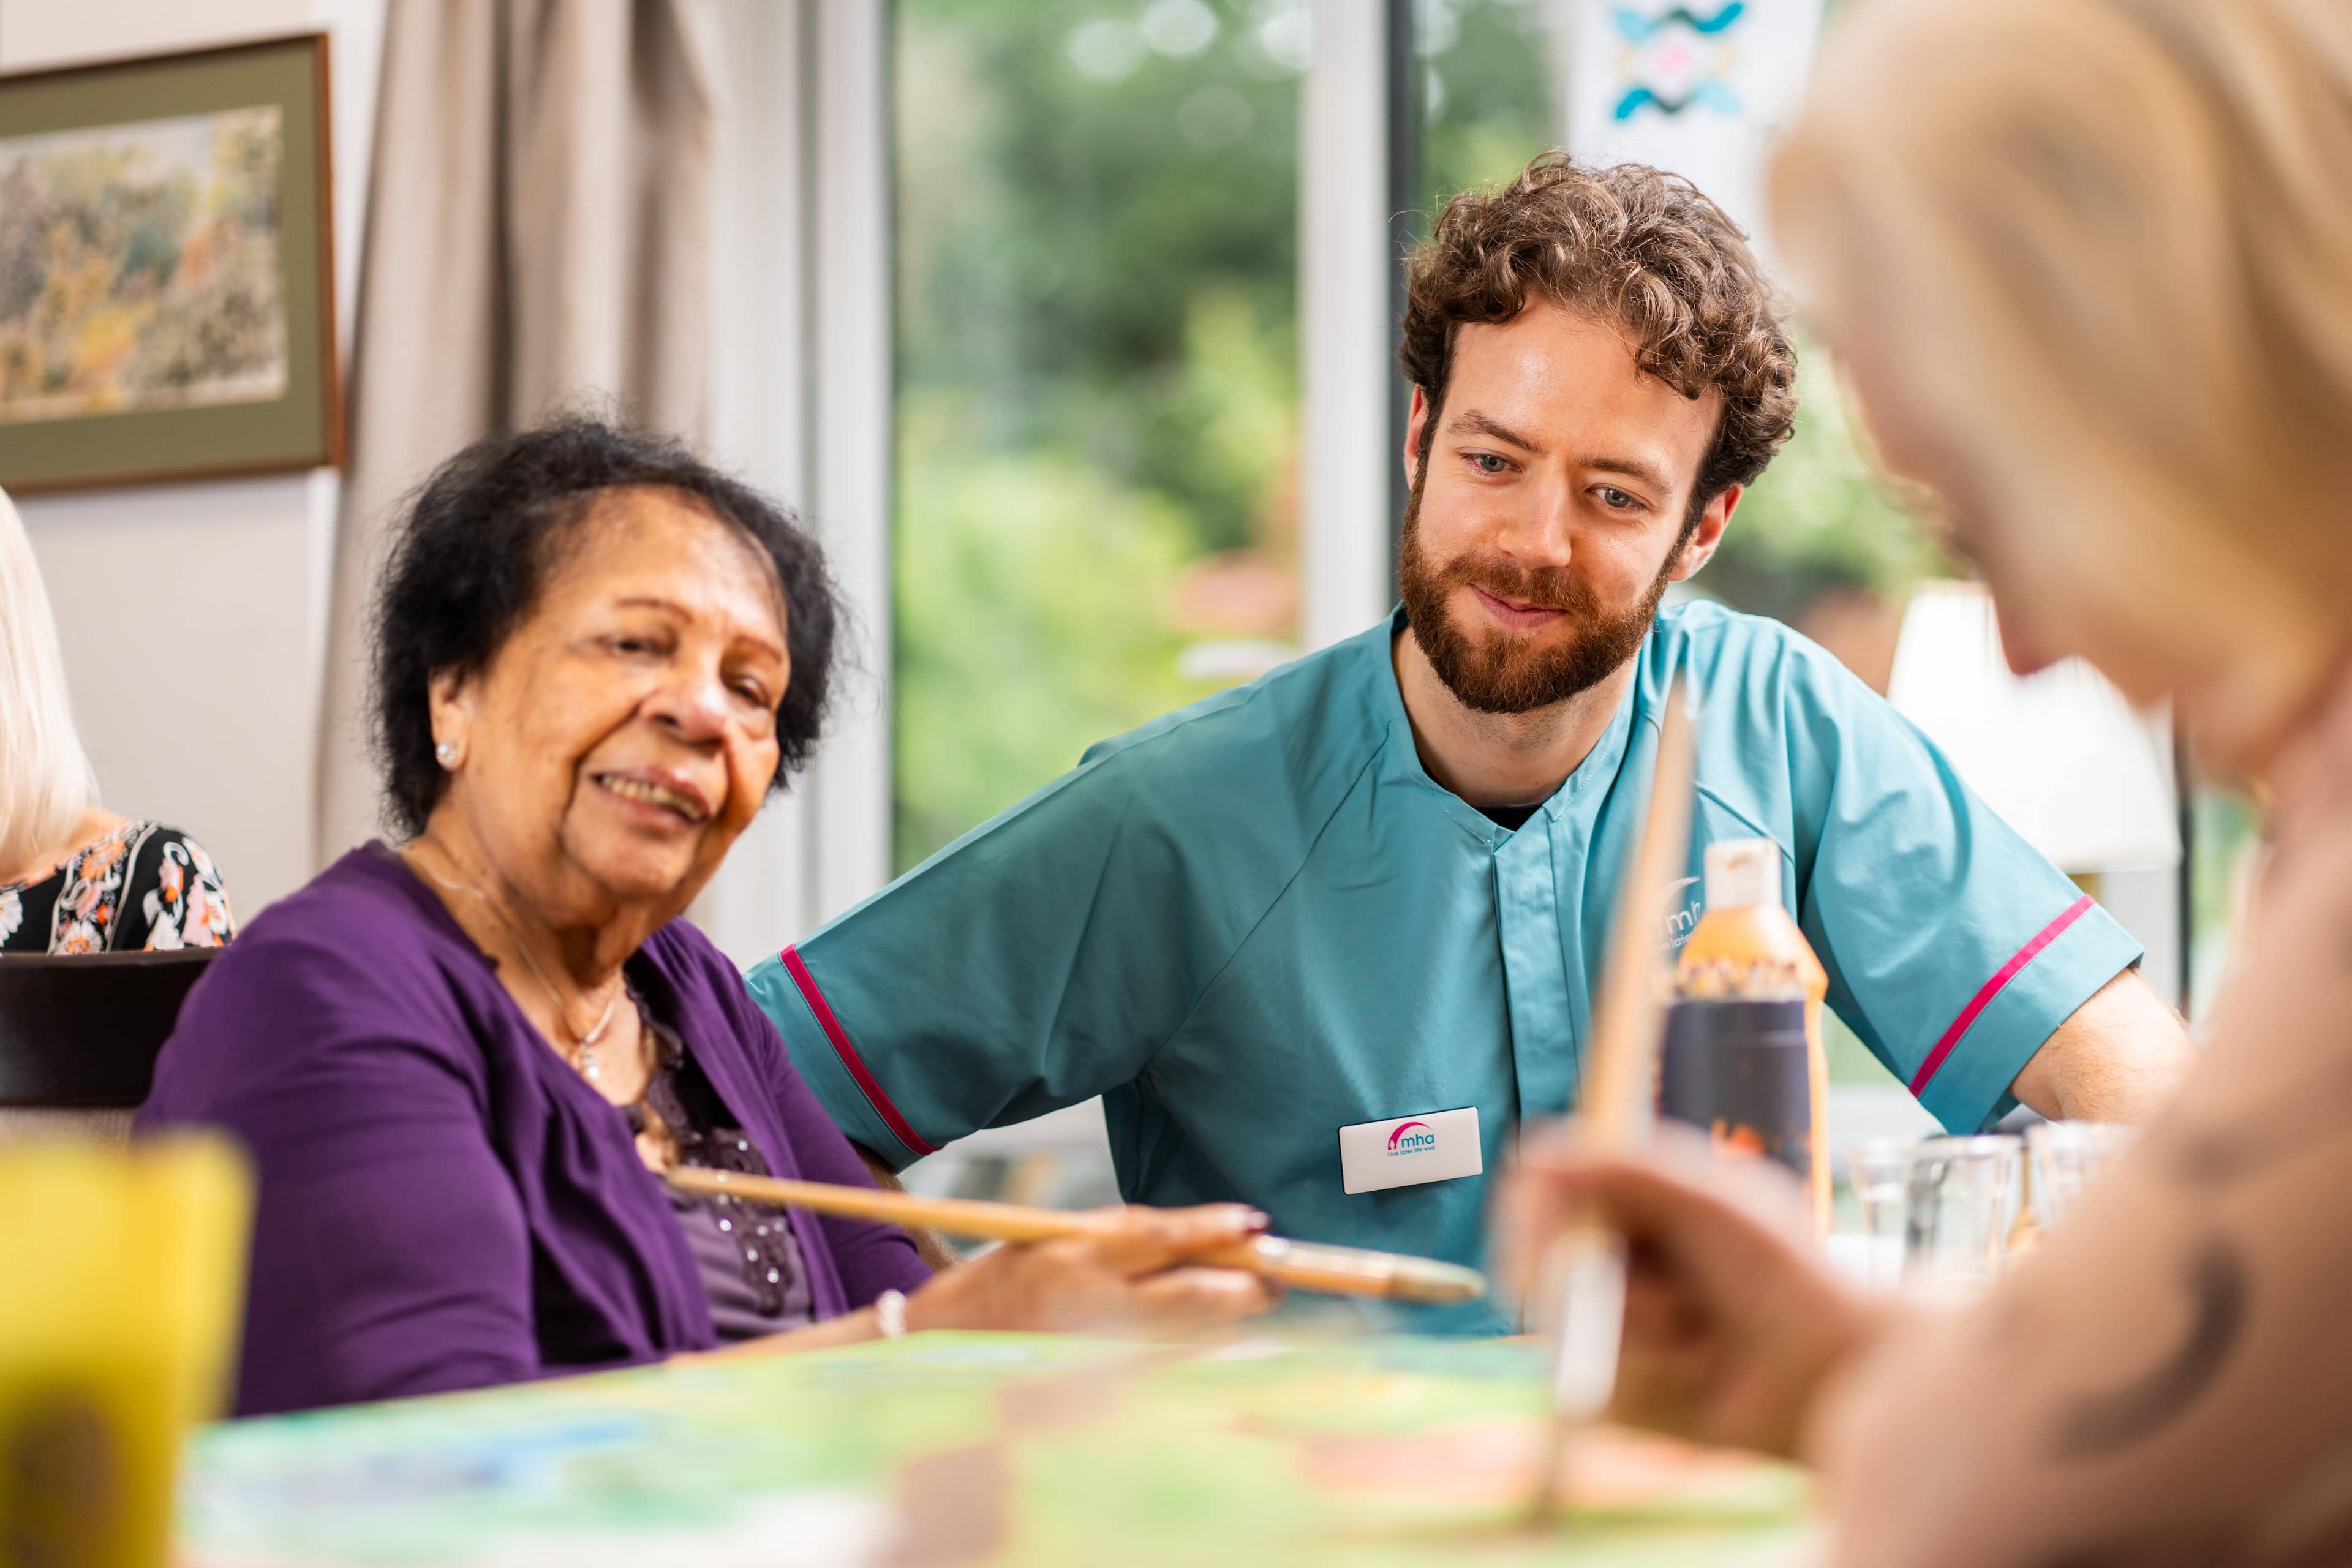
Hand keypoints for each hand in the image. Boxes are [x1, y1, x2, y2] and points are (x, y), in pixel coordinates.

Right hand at [903, 1203, 1282, 1336]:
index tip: (1255, 1221)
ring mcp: (1096, 1351)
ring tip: (1255, 1296)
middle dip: (1243, 1284)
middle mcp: (1090, 1303)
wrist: (942, 1345)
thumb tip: (1196, 1236)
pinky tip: (1215, 1332)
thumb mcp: (1054, 1238)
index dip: (1213, 1229)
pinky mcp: (1098, 1389)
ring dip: (1228, 1316)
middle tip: (1277, 1273)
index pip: (1160, 1238)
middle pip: (1189, 1295)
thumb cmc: (1003, 1281)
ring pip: (1187, 1334)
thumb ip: (1120, 1236)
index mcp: (1075, 1254)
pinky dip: (1195, 1345)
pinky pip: (1165, 1364)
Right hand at [1497, 1125, 1890, 1458]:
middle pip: (1541, 1269)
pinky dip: (1653, 1379)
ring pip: (1569, 1334)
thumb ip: (1623, 1169)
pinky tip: (1701, 1372)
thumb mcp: (1709, 1200)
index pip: (1540, 1197)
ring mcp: (1612, 1333)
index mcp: (1628, 1207)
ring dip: (1643, 1333)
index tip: (1546, 1246)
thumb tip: (1532, 1161)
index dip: (1533, 1219)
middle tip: (1672, 1297)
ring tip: (1705, 1333)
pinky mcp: (1622, 1396)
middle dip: (1605, 1286)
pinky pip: (1597, 1390)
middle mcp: (1612, 1266)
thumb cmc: (1788, 1274)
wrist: (1837, 1369)